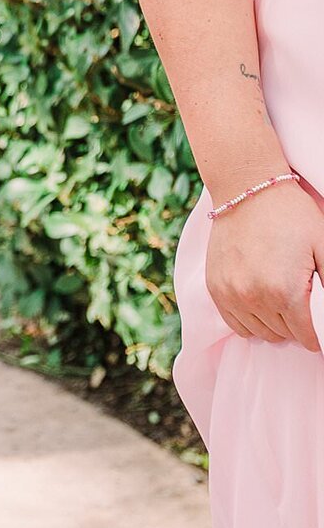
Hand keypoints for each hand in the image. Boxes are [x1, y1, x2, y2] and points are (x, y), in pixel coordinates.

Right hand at [206, 176, 323, 351]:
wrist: (248, 190)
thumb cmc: (291, 215)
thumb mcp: (323, 246)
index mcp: (286, 292)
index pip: (305, 336)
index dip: (315, 337)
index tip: (318, 335)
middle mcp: (255, 298)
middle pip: (282, 335)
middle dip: (295, 328)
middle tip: (300, 310)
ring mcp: (231, 294)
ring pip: (258, 332)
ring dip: (272, 326)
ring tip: (280, 306)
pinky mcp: (215, 288)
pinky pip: (234, 323)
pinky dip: (249, 321)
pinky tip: (259, 306)